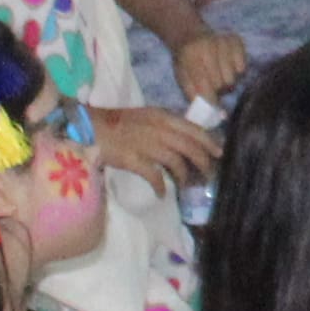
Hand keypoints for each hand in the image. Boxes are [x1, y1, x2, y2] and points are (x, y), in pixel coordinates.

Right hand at [89, 105, 214, 195]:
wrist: (91, 127)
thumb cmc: (117, 122)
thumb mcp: (147, 116)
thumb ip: (166, 125)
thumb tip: (184, 140)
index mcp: (163, 116)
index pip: (194, 130)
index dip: (209, 142)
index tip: (218, 153)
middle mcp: (159, 129)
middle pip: (190, 147)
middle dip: (203, 163)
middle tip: (208, 176)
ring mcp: (147, 144)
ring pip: (176, 163)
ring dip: (184, 177)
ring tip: (185, 186)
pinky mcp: (134, 159)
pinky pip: (155, 176)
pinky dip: (161, 186)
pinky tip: (163, 194)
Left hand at [168, 30, 251, 107]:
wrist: (190, 35)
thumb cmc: (186, 62)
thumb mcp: (182, 78)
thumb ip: (194, 95)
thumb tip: (215, 114)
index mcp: (190, 55)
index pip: (203, 83)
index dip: (210, 99)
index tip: (214, 109)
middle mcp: (207, 45)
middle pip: (221, 82)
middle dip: (217, 90)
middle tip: (213, 87)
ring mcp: (223, 40)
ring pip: (233, 77)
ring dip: (227, 83)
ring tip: (219, 77)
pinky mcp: (236, 40)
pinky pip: (243, 67)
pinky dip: (237, 72)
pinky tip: (228, 67)